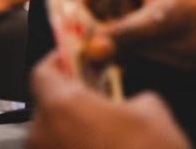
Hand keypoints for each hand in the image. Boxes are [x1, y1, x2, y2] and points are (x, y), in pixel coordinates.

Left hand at [27, 50, 188, 148]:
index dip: (58, 61)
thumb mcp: (152, 111)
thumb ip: (131, 97)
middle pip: (48, 108)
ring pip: (54, 139)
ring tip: (108, 137)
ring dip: (75, 134)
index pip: (42, 72)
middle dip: (72, 103)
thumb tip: (129, 103)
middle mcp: (42, 136)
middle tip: (100, 102)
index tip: (72, 57)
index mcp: (61, 107)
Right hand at [74, 0, 195, 84]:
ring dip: (98, 44)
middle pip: (90, 3)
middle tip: (84, 56)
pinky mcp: (143, 28)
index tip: (73, 34)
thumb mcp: (168, 20)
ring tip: (100, 64)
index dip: (77, 4)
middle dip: (86, 28)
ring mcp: (137, 5)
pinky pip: (115, 40)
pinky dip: (112, 53)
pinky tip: (115, 66)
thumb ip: (126, 34)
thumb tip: (89, 49)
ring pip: (100, 24)